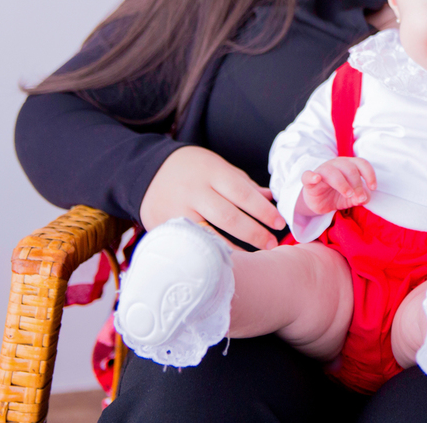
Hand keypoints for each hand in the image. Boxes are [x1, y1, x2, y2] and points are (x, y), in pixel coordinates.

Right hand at [139, 145, 284, 249]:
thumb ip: (244, 183)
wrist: (147, 172)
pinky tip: (226, 260)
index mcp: (212, 173)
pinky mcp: (165, 227)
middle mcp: (194, 191)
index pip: (242, 194)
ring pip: (209, 234)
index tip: (280, 223)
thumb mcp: (218, 167)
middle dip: (254, 233)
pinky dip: (210, 252)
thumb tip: (271, 197)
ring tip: (254, 256)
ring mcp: (177, 210)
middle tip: (272, 243)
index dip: (263, 210)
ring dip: (235, 247)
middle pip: (228, 217)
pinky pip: (192, 243)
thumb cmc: (192, 169)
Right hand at [300, 157, 376, 214]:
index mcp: (349, 165)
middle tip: (359, 198)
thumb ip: (361, 197)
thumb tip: (365, 198)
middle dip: (357, 184)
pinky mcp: (309, 181)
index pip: (362, 163)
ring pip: (332, 172)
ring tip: (348, 195)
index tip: (373, 187)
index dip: (369, 174)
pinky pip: (308, 175)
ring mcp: (322, 171)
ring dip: (342, 184)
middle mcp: (336, 164)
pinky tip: (316, 179)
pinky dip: (312, 176)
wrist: (319, 202)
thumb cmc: (338, 195)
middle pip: (350, 169)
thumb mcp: (352, 198)